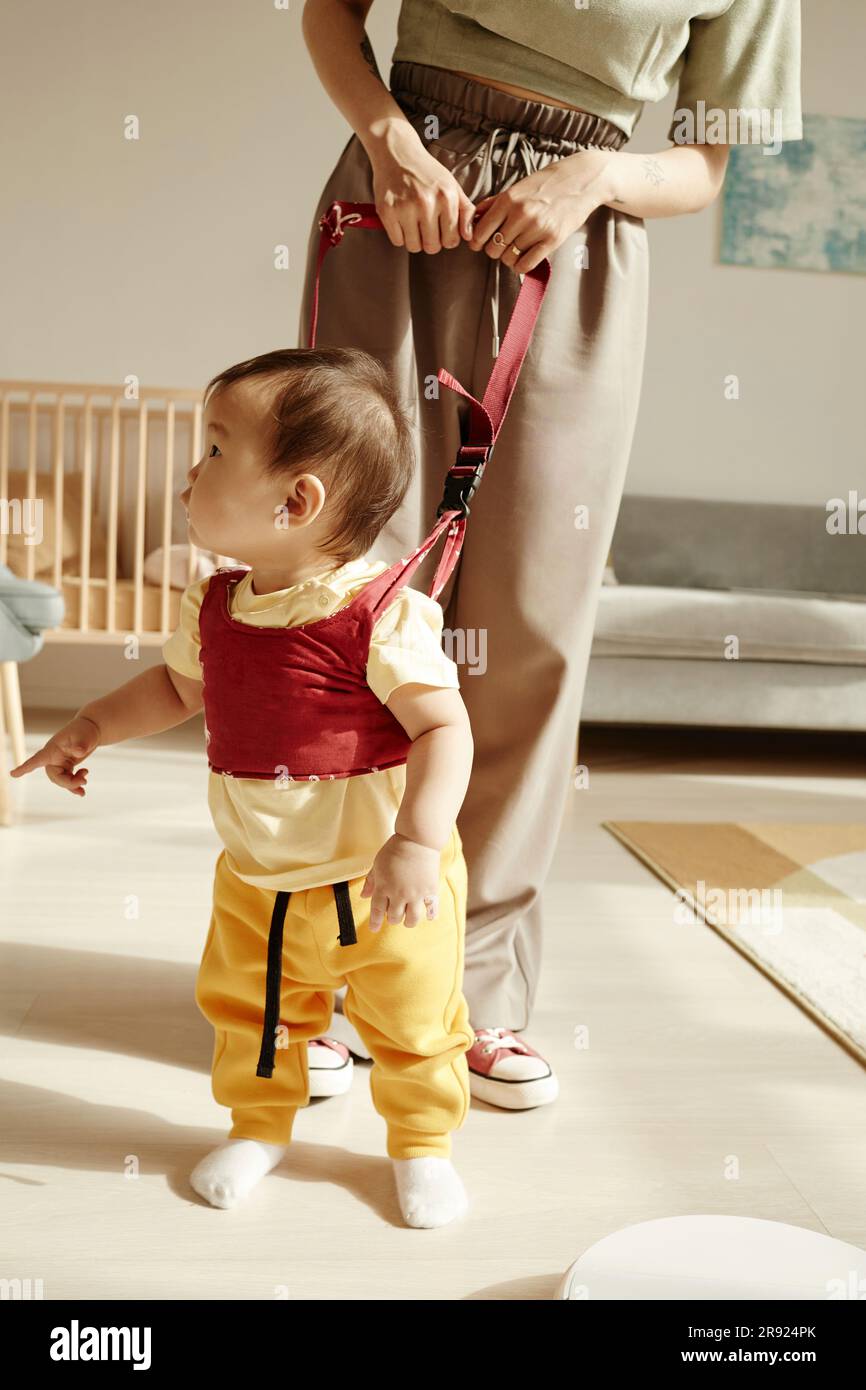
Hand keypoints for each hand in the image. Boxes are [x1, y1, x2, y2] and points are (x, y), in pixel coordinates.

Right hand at [10, 714, 99, 795]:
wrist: (91, 730)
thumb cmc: (83, 730)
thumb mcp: (83, 736)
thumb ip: (80, 745)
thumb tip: (79, 752)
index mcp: (52, 749)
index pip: (37, 759)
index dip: (25, 768)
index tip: (13, 774)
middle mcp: (53, 757)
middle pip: (54, 776)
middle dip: (68, 783)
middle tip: (84, 781)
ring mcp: (59, 763)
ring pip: (61, 780)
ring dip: (72, 785)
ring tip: (85, 781)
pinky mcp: (66, 767)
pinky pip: (67, 780)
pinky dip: (74, 785)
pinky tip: (82, 790)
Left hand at [360, 832, 441, 929]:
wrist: (417, 840)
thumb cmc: (395, 849)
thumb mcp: (377, 864)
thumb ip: (371, 881)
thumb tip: (363, 896)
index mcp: (383, 887)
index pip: (377, 911)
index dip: (375, 922)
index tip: (374, 929)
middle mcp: (399, 894)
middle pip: (394, 917)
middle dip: (392, 919)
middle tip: (394, 915)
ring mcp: (416, 893)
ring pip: (412, 918)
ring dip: (409, 921)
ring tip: (408, 919)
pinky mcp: (430, 890)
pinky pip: (431, 909)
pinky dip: (430, 915)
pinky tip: (429, 917)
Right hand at [370, 127, 475, 253]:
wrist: (397, 152)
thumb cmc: (426, 171)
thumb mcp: (452, 186)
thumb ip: (466, 210)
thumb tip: (469, 236)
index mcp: (446, 197)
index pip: (451, 240)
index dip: (447, 239)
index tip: (441, 230)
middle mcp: (426, 203)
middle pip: (432, 247)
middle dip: (430, 241)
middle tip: (426, 227)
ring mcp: (405, 207)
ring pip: (414, 246)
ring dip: (414, 240)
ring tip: (413, 223)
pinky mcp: (386, 210)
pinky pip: (397, 241)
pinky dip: (399, 235)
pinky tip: (401, 220)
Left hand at [467, 148, 614, 271]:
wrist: (581, 180)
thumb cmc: (547, 183)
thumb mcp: (518, 187)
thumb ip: (495, 202)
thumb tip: (475, 216)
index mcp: (508, 199)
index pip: (481, 231)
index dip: (477, 241)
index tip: (481, 243)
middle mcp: (520, 214)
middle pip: (493, 249)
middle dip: (494, 250)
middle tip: (503, 245)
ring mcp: (537, 228)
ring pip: (509, 258)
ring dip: (509, 257)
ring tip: (517, 248)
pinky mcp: (552, 240)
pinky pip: (526, 264)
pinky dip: (521, 265)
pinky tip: (525, 257)